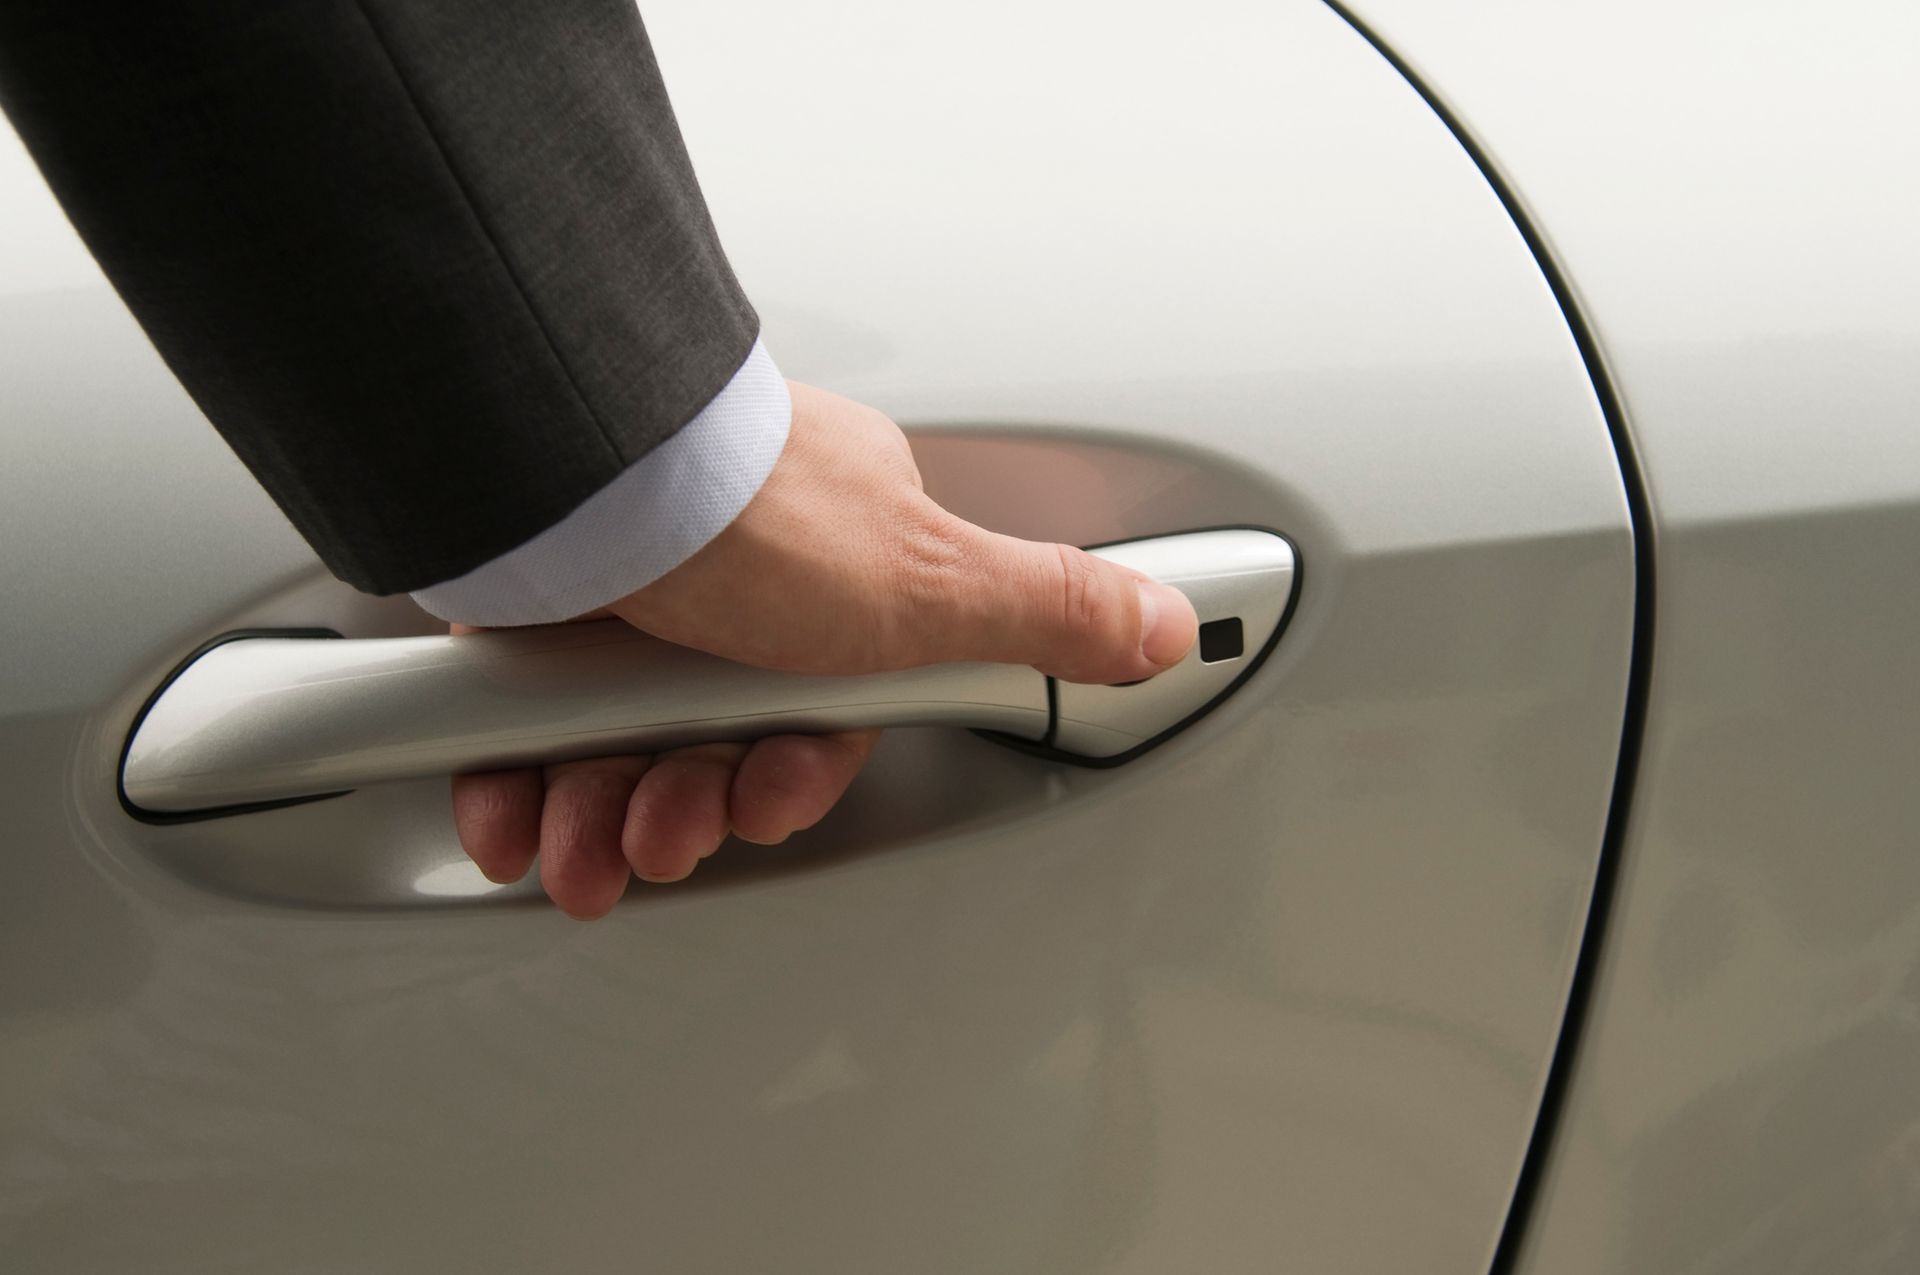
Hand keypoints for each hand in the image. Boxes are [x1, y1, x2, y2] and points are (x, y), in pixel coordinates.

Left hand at [452, 382, 1198, 916]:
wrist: (575, 480)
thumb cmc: (750, 519)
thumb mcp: (932, 580)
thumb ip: (1046, 610)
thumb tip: (1166, 625)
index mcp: (834, 568)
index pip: (828, 709)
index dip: (793, 775)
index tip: (765, 801)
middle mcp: (727, 583)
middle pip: (717, 741)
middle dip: (687, 810)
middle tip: (660, 834)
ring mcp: (624, 597)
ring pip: (617, 749)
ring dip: (601, 817)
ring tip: (578, 846)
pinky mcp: (529, 613)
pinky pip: (520, 724)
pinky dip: (514, 782)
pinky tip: (511, 815)